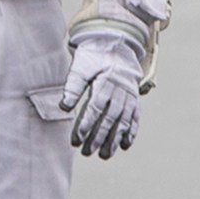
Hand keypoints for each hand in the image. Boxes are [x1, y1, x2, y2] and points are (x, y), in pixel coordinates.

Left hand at [58, 33, 143, 159]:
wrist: (117, 43)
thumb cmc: (94, 56)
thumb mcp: (80, 66)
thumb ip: (73, 86)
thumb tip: (64, 107)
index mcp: (105, 83)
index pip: (95, 109)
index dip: (86, 126)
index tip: (77, 140)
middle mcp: (120, 91)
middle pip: (109, 119)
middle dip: (98, 138)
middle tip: (87, 153)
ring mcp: (130, 95)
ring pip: (123, 121)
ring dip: (114, 140)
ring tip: (104, 155)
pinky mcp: (135, 98)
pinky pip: (135, 117)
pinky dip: (131, 132)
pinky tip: (125, 145)